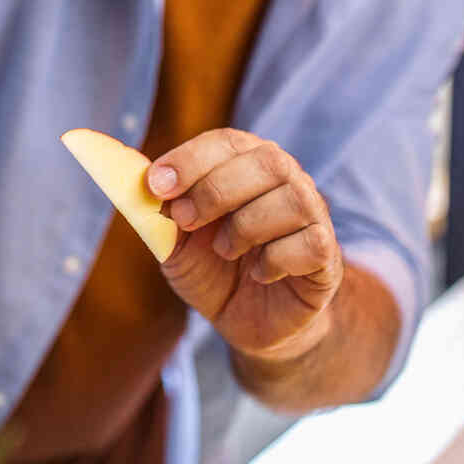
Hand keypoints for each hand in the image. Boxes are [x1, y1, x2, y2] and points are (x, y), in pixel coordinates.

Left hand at [148, 129, 340, 360]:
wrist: (249, 321)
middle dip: (216, 190)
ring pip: (292, 199)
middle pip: (267, 161)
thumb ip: (159, 214)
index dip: (191, 160)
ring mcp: (313, 214)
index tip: (156, 185)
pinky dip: (275, 260)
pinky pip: (310, 243)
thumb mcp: (175, 243)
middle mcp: (286, 179)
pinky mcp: (327, 254)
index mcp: (246, 163)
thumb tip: (136, 183)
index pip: (227, 141)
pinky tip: (259, 273)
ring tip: (225, 251)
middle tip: (184, 220)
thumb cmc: (213, 270)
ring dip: (246, 227)